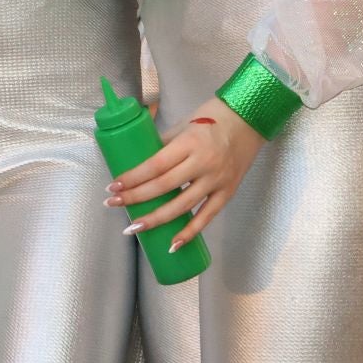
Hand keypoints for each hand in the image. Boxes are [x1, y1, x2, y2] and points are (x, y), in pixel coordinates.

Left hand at [107, 97, 263, 249]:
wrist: (249, 120)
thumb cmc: (212, 118)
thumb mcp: (184, 124)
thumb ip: (163, 143)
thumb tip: (137, 161)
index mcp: (190, 142)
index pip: (156, 164)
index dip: (133, 177)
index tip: (114, 185)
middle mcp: (204, 163)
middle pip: (164, 186)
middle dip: (136, 197)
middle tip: (113, 203)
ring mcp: (217, 180)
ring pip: (182, 205)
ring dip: (156, 219)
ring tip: (133, 227)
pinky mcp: (228, 192)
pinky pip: (207, 217)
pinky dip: (189, 232)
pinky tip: (172, 244)